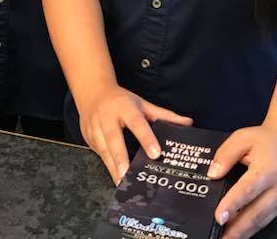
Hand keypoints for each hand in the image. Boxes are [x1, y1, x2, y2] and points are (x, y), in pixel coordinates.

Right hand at [77, 83, 192, 184]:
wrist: (92, 91)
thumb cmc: (121, 100)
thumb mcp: (142, 104)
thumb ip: (164, 115)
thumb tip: (188, 123)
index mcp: (124, 107)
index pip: (136, 122)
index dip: (146, 137)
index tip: (155, 153)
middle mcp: (107, 117)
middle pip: (113, 138)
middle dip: (120, 157)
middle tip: (127, 175)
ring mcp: (94, 128)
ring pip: (103, 150)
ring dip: (113, 168)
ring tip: (123, 184)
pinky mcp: (88, 138)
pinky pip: (99, 155)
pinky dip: (108, 167)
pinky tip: (117, 179)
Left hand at [209, 125, 276, 238]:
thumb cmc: (264, 140)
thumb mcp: (241, 138)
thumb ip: (225, 155)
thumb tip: (213, 174)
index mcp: (269, 168)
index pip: (247, 190)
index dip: (232, 205)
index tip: (219, 217)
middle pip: (256, 212)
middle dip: (237, 228)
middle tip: (220, 237)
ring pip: (261, 220)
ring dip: (244, 231)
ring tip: (226, 237)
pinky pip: (265, 219)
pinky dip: (252, 228)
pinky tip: (239, 231)